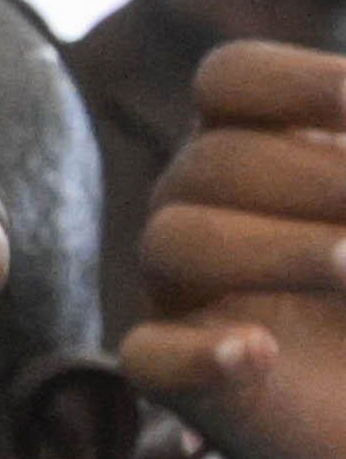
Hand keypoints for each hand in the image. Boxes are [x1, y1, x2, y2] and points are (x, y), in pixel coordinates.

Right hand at [130, 42, 345, 458]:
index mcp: (262, 146)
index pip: (231, 79)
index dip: (294, 81)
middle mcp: (207, 208)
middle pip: (210, 161)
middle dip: (313, 178)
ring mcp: (187, 294)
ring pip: (173, 239)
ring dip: (274, 250)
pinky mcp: (186, 379)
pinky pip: (146, 358)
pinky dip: (196, 353)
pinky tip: (257, 351)